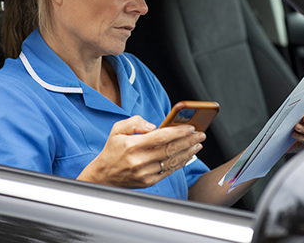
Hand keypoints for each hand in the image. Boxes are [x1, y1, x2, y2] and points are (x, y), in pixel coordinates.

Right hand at [77, 116, 205, 187]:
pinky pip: (168, 171)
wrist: (103, 176)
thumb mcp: (117, 130)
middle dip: (189, 141)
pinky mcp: (148, 182)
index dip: (178, 131)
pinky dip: (180, 163)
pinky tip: (188, 156)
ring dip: (188, 152)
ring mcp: (144, 173)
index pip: (160, 137)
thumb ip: (135, 122)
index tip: (190, 127)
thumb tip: (154, 126)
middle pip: (170, 149)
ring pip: (172, 161)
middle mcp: (139, 160)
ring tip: (198, 144)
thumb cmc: (112, 150)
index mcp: (132, 145)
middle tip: (201, 135)